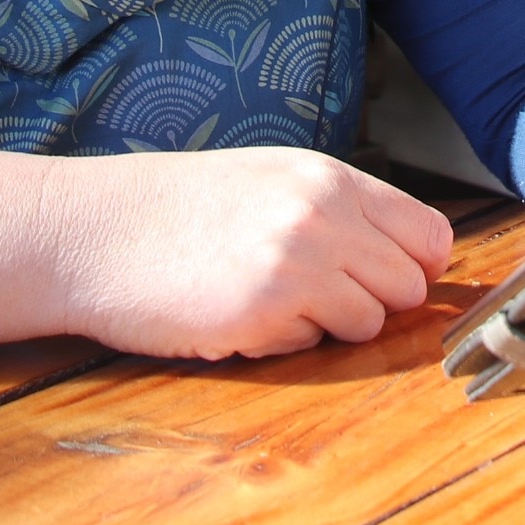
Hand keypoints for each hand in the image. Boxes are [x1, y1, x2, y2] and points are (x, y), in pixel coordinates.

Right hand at [54, 147, 452, 360]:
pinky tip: (239, 314)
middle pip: (409, 286)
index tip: (387, 281)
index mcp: (330, 178)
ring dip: (328, 325)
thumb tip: (412, 261)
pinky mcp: (263, 311)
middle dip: (374, 301)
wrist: (94, 230)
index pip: (430, 234)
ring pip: (368, 323)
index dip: (416, 268)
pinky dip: (284, 342)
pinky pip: (312, 347)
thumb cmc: (180, 209)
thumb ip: (341, 211)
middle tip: (318, 296)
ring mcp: (296, 263)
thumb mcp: (273, 179)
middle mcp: (323, 215)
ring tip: (271, 299)